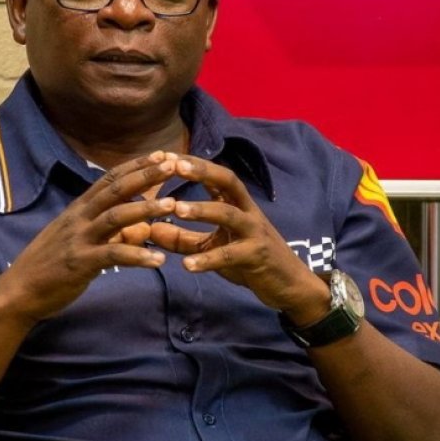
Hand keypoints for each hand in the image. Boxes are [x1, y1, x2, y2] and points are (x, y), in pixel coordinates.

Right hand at [0, 151, 177, 327]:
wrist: (19, 291)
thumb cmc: (51, 265)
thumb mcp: (82, 242)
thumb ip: (113, 233)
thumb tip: (144, 227)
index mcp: (79, 209)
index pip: (110, 179)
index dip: (136, 165)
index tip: (162, 154)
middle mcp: (79, 218)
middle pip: (116, 190)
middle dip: (145, 175)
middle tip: (173, 165)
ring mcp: (79, 239)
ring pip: (116, 217)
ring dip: (145, 209)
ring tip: (172, 205)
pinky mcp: (80, 263)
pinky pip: (113, 256)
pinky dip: (137, 256)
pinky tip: (158, 259)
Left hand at [149, 155, 329, 323]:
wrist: (289, 285)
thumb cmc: (248, 259)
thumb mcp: (212, 246)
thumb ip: (182, 239)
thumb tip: (150, 229)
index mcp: (237, 204)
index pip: (216, 175)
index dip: (194, 163)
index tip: (166, 155)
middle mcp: (247, 211)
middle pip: (228, 181)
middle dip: (203, 171)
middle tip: (175, 165)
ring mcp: (254, 232)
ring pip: (229, 214)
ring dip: (202, 209)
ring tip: (176, 209)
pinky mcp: (257, 256)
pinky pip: (230, 255)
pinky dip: (208, 260)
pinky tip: (187, 265)